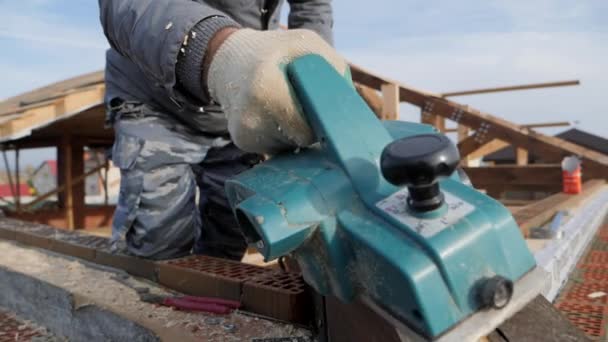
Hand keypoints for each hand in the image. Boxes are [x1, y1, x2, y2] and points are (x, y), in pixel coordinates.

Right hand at [205, 29, 349, 153]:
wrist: (229, 62)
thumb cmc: (274, 52)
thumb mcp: (305, 45)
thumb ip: (333, 68)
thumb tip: (349, 105)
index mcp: (265, 89)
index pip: (308, 128)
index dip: (322, 120)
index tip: (326, 112)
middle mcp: (251, 117)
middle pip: (302, 140)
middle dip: (311, 126)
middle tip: (306, 103)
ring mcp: (244, 134)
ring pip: (291, 146)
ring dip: (296, 130)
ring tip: (286, 105)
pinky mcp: (243, 141)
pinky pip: (278, 147)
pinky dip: (283, 134)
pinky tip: (275, 115)